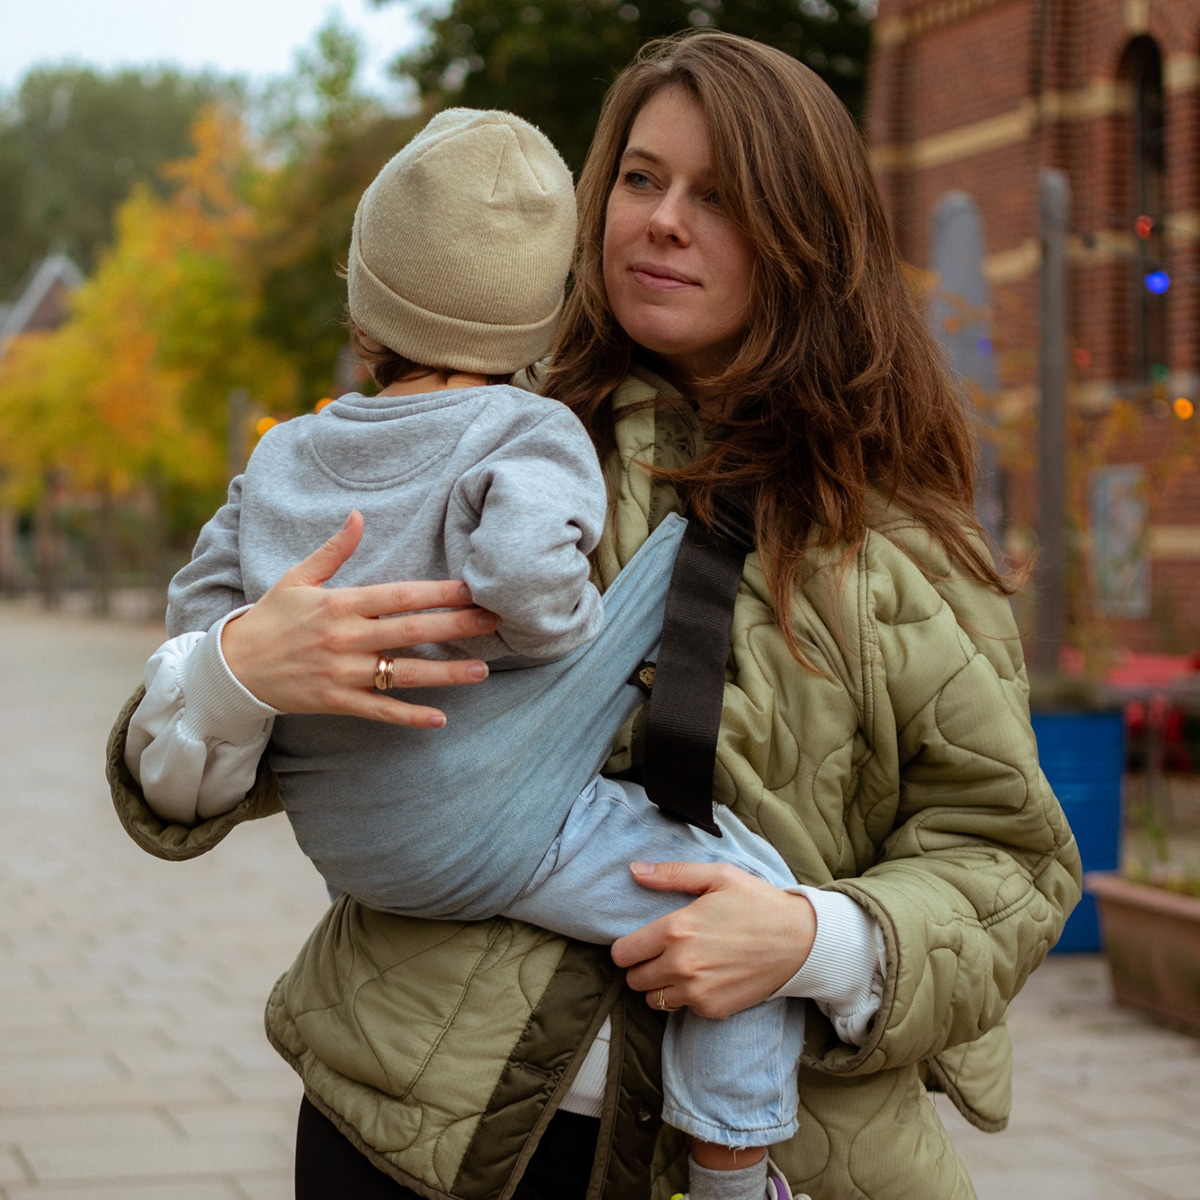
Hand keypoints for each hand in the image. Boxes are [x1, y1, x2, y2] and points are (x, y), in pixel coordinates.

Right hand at [221, 510, 496, 726]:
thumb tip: (359, 515)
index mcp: (339, 604)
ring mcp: (342, 673)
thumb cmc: (271, 617)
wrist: (234, 668)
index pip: (398, 596)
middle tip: (494, 622)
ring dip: (444, 673)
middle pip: (409, 632)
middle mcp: (344, 638)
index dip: (437, 592)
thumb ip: (334, 550)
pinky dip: (408, 716)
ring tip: (482, 670)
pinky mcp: (336, 702)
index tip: (472, 589)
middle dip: (455, 627)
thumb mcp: (298, 578)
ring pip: (401, 673)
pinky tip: (440, 718)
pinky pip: (378, 710)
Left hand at [611, 861, 816, 1019]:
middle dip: (641, 967)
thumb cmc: (758, 903)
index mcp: (676, 930)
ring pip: (653, 1000)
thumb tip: (634, 871)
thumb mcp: (718, 876)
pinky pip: (682, 1010)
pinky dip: (686, 997)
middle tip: (661, 954)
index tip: (639, 943)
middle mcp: (681, 965)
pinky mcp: (713, 1010)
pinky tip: (704, 978)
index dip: (627, 948)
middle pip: (633, 980)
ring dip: (659, 986)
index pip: (623, 953)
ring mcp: (697, 992)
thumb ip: (671, 875)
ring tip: (680, 967)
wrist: (801, 941)